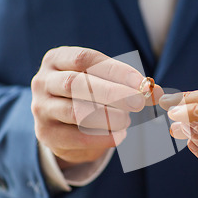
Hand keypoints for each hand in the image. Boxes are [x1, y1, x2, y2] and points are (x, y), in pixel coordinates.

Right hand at [31, 46, 162, 168]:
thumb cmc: (88, 95)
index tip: (139, 81)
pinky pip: (74, 137)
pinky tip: (118, 136)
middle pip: (77, 84)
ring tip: (126, 121)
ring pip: (75, 111)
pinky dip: (101, 137)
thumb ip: (129, 85)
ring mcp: (41, 108)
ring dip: (107, 117)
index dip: (114, 70)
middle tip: (138, 103)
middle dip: (112, 94)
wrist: (62, 124)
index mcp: (57, 59)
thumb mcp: (105, 83)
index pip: (85, 59)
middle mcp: (43, 81)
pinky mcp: (45, 134)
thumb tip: (156, 92)